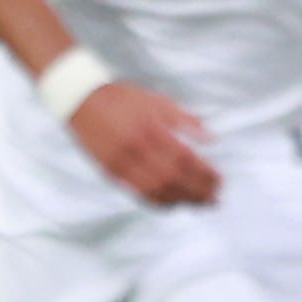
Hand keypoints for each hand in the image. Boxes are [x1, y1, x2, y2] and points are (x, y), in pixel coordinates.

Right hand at [67, 80, 219, 205]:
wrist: (80, 99)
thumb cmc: (122, 97)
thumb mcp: (157, 100)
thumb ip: (185, 120)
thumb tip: (211, 139)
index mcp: (150, 128)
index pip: (184, 159)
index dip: (204, 173)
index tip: (220, 181)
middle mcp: (135, 148)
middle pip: (173, 178)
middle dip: (198, 191)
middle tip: (215, 198)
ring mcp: (121, 162)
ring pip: (156, 190)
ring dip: (181, 200)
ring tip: (199, 204)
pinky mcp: (110, 171)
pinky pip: (137, 192)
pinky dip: (158, 202)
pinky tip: (173, 203)